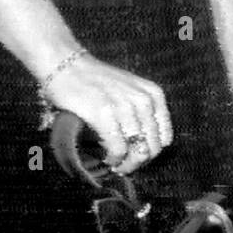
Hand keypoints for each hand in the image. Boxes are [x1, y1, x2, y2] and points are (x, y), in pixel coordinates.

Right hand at [43, 54, 172, 174]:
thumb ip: (141, 113)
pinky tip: (106, 159)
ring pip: (137, 151)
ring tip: (114, 165)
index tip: (135, 158)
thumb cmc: (97, 82)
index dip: (150, 153)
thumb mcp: (130, 90)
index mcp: (153, 94)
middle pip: (152, 147)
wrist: (68, 66)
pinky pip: (117, 149)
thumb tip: (144, 150)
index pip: (164, 138)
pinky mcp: (103, 114)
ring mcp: (124, 106)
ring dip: (125, 165)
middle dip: (138, 163)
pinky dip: (112, 160)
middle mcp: (143, 100)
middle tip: (123, 167)